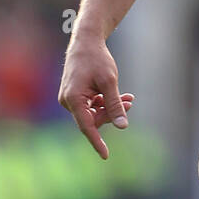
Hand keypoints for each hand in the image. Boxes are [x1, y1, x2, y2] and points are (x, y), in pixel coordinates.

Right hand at [58, 37, 134, 159]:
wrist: (86, 42)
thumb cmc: (97, 59)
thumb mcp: (110, 82)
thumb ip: (115, 105)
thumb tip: (122, 126)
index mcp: (73, 99)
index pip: (86, 126)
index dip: (97, 141)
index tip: (106, 155)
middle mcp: (68, 101)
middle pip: (93, 119)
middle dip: (112, 113)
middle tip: (129, 102)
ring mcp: (71, 99)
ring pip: (94, 112)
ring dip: (111, 107)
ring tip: (129, 98)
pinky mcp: (76, 95)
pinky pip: (92, 105)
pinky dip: (106, 102)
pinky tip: (122, 96)